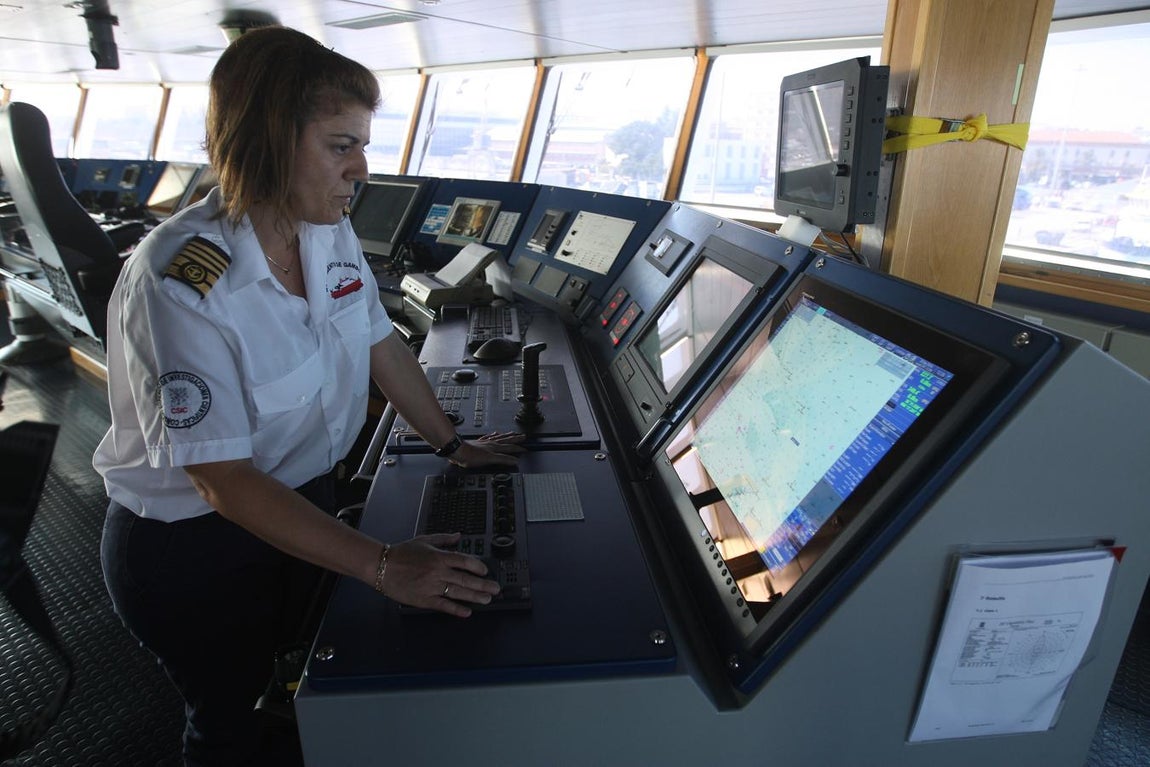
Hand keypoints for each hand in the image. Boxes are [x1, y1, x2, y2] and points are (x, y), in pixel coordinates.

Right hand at [380, 533, 500, 616]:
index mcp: (438, 557)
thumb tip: (458, 536)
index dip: (478, 566)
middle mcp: (438, 572)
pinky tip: (467, 612)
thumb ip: (444, 539)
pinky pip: (444, 605)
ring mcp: (432, 587)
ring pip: (458, 593)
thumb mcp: (424, 540)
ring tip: (486, 599)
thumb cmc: (401, 553)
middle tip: (495, 589)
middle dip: (483, 585)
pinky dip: (456, 609)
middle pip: (466, 579)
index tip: (486, 571)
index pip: (464, 561)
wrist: (381, 566)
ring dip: (475, 597)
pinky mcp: (424, 599)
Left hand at [448, 431, 524, 467]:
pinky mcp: (478, 443)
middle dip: (516, 439)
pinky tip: (494, 433)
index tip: (526, 449)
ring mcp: (485, 442)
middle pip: (506, 440)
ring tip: (513, 433)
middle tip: (523, 436)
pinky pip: (489, 437)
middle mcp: (491, 443)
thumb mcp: (490, 459)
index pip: (510, 447)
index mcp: (495, 447)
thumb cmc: (471, 456)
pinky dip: (493, 435)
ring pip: (499, 437)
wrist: (458, 450)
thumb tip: (515, 460)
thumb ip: (503, 459)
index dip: (518, 448)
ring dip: (507, 435)